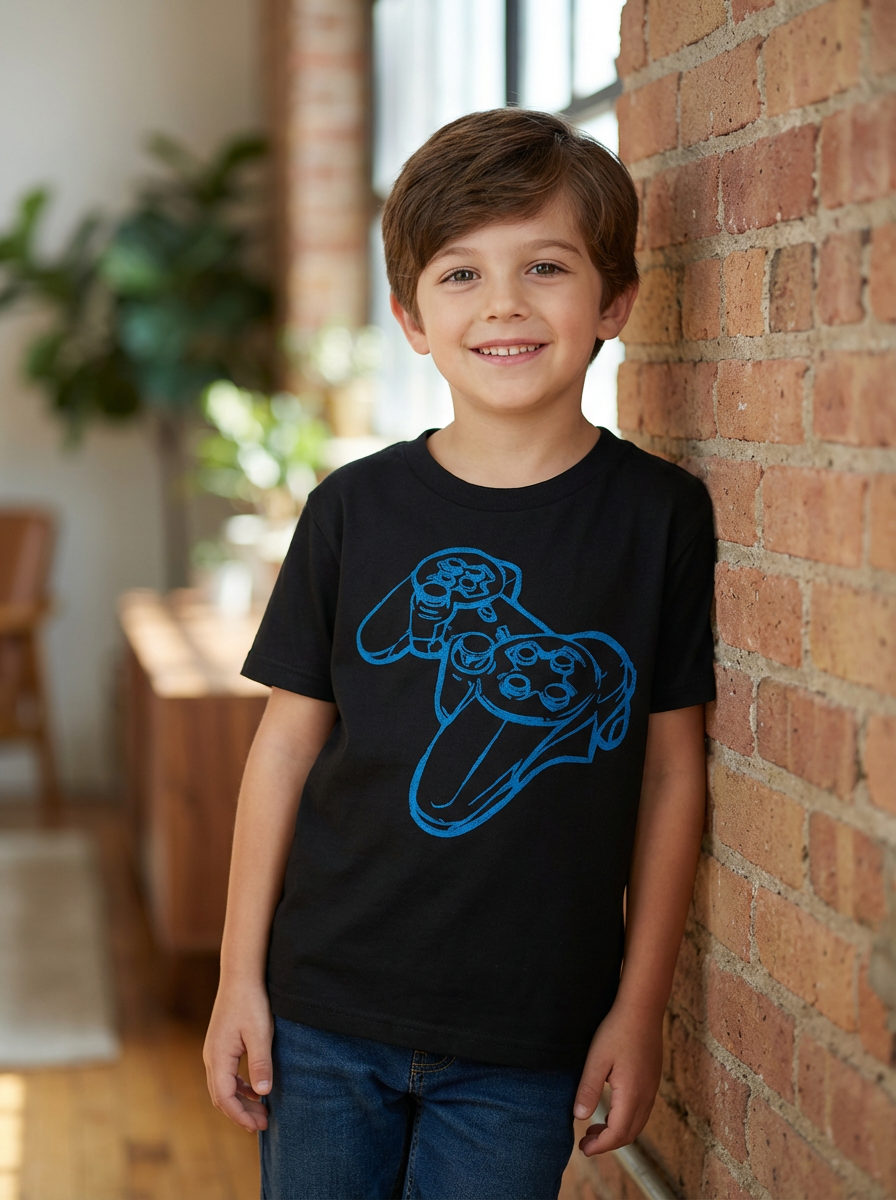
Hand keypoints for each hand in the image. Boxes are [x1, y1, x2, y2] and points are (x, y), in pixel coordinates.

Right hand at [203, 978, 273, 1132]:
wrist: (241, 975)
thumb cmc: (251, 1002)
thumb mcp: (260, 1034)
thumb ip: (260, 1064)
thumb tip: (262, 1094)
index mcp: (218, 1057)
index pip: (225, 1098)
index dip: (240, 1115)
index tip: (258, 1126)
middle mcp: (211, 1057)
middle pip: (221, 1096)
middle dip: (241, 1113)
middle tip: (263, 1124)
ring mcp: (214, 1051)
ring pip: (223, 1086)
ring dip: (240, 1101)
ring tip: (261, 1112)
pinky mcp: (221, 1045)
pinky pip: (226, 1075)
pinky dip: (239, 1087)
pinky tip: (255, 1090)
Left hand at [572, 1003, 662, 1154]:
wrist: (642, 1009)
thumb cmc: (617, 1031)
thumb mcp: (596, 1059)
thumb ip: (588, 1090)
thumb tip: (579, 1118)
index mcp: (632, 1095)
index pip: (618, 1134)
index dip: (600, 1146)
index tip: (583, 1149)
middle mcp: (646, 1097)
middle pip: (629, 1134)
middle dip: (607, 1143)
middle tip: (585, 1143)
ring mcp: (652, 1089)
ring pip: (637, 1124)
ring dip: (616, 1132)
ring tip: (593, 1129)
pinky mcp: (652, 1081)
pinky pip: (641, 1111)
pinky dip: (625, 1120)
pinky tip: (610, 1110)